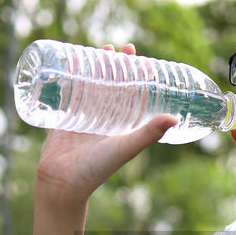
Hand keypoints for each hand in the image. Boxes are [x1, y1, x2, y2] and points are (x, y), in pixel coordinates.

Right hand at [34, 43, 176, 208]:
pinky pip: (68, 94)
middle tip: (118, 47)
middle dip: (116, 67)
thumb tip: (174, 118)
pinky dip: (69, 78)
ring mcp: (83, 119)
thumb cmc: (95, 171)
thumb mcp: (124, 148)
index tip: (141, 59)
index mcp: (121, 127)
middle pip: (112, 87)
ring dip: (95, 68)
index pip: (133, 96)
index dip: (137, 78)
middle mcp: (104, 121)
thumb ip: (147, 134)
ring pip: (91, 87)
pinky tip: (69, 63)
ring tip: (99, 49)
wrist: (61, 187)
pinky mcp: (64, 119)